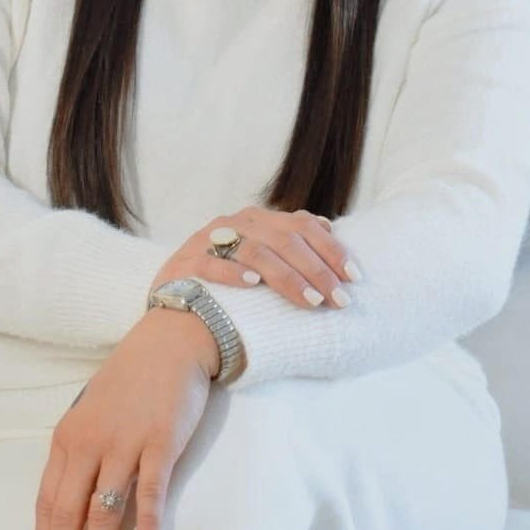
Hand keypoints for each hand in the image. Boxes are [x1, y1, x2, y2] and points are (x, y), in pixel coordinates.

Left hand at [34, 310, 212, 529]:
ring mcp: (125, 442)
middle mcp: (89, 443)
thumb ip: (81, 456)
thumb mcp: (91, 415)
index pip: (47, 502)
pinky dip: (145, 523)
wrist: (170, 341)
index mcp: (67, 438)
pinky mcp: (160, 441)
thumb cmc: (131, 381)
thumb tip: (72, 505)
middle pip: (67, 512)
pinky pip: (150, 490)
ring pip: (103, 508)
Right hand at [150, 207, 360, 310]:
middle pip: (285, 240)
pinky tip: (252, 284)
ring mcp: (207, 242)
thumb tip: (330, 229)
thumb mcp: (258, 255)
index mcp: (257, 220)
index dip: (331, 250)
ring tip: (311, 301)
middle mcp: (234, 224)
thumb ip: (287, 242)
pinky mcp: (184, 264)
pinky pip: (210, 265)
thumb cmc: (226, 285)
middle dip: (317, 271)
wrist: (175, 310)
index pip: (303, 226)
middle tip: (339, 300)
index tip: (354, 277)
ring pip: (255, 252)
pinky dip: (232, 272)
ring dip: (287, 277)